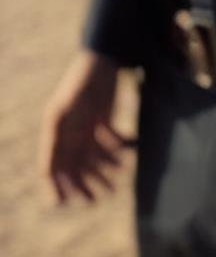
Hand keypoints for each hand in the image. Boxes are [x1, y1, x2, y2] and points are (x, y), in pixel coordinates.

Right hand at [38, 50, 130, 205]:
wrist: (105, 54)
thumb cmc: (83, 78)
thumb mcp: (65, 108)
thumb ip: (57, 136)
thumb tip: (48, 171)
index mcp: (55, 131)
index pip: (51, 167)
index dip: (56, 187)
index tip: (65, 203)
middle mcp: (69, 131)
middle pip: (74, 166)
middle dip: (84, 184)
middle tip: (97, 200)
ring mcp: (87, 125)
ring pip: (93, 157)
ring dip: (103, 172)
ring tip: (114, 186)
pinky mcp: (104, 118)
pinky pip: (108, 141)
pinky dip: (116, 150)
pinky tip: (127, 156)